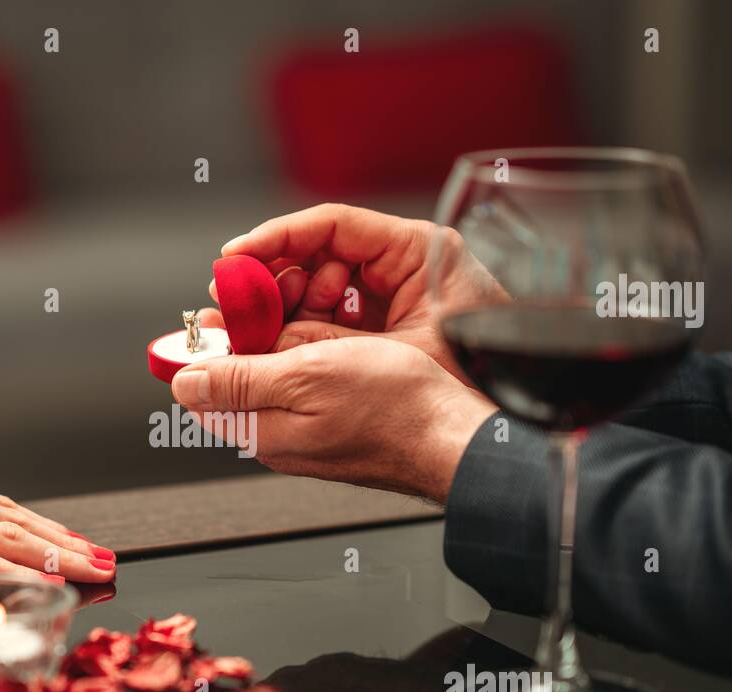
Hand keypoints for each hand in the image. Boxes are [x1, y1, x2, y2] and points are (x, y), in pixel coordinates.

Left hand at [170, 337, 493, 501]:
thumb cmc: (394, 409)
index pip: (205, 388)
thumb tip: (185, 381)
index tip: (227, 309)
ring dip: (298, 335)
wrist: (456, 436)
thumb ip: (239, 380)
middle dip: (259, 331)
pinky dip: (324, 349)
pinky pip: (314, 376)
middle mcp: (280, 435)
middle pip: (244, 373)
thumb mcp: (305, 378)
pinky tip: (348, 340)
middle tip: (289, 303)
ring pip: (282, 368)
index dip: (211, 343)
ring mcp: (309, 428)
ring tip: (330, 321)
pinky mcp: (337, 418)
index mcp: (261, 431)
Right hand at [201, 203, 508, 381]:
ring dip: (284, 312)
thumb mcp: (391, 353)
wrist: (497, 427)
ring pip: (320, 292)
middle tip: (235, 302)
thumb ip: (321, 343)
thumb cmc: (474, 380)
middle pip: (318, 257)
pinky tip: (283, 350)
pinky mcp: (386, 331)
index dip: (276, 239)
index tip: (235, 257)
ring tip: (255, 332)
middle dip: (272, 280)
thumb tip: (262, 342)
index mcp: (419, 251)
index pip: (332, 225)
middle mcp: (404, 269)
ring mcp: (393, 300)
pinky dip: (305, 335)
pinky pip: (332, 323)